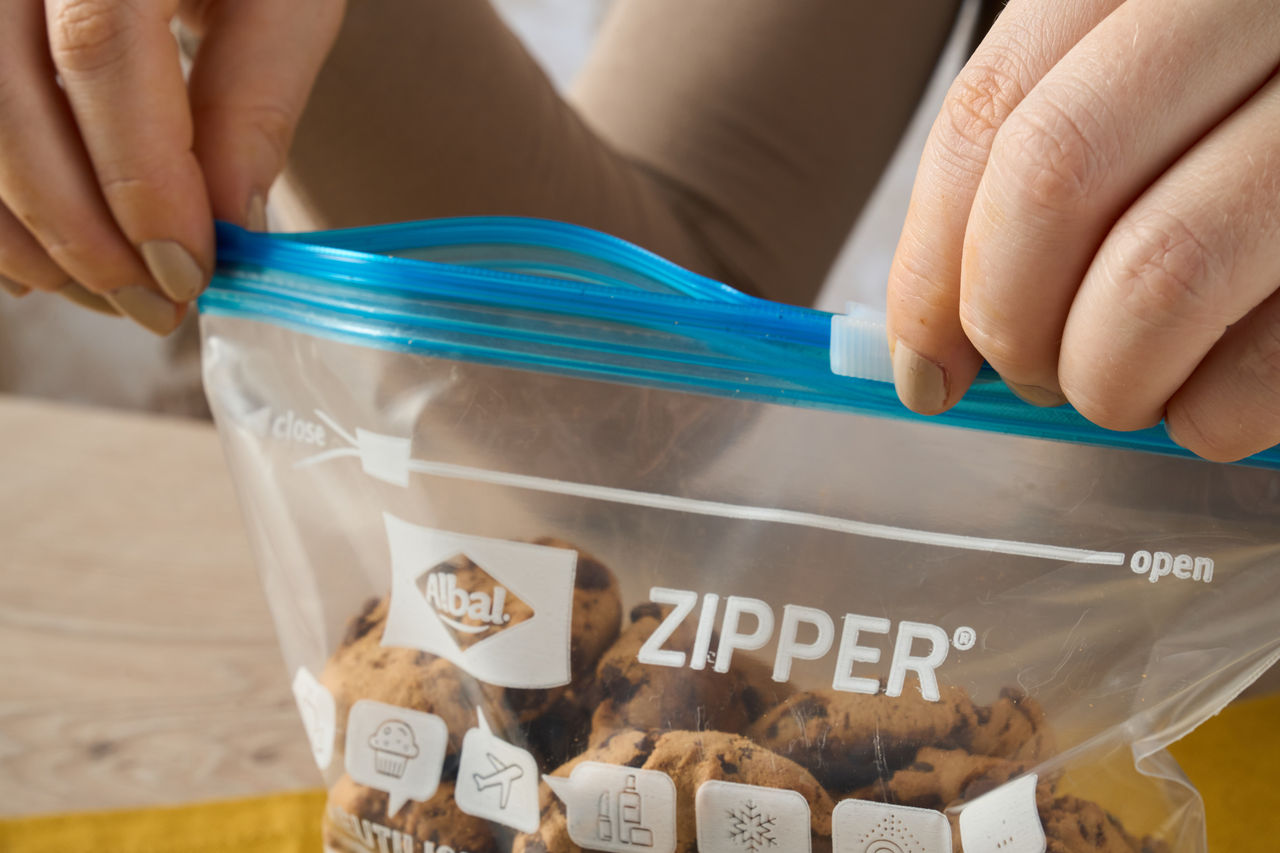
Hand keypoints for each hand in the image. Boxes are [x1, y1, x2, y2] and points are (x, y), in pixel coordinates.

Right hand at [0, 0, 342, 331]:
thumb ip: (255, 97)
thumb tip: (232, 224)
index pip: (100, 48)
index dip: (139, 179)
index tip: (189, 272)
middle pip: (7, 99)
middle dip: (82, 232)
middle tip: (155, 308)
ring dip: (31, 236)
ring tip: (111, 295)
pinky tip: (47, 264)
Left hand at [887, 0, 1279, 461]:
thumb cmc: (1253, 113)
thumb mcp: (1152, 86)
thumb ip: (1053, 171)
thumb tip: (934, 340)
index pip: (989, 117)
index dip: (931, 265)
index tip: (921, 365)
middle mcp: (1250, 10)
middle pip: (1054, 179)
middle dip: (1009, 320)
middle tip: (1025, 377)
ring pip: (1160, 271)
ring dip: (1105, 376)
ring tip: (1115, 391)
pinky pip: (1274, 358)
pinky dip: (1211, 417)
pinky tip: (1205, 413)